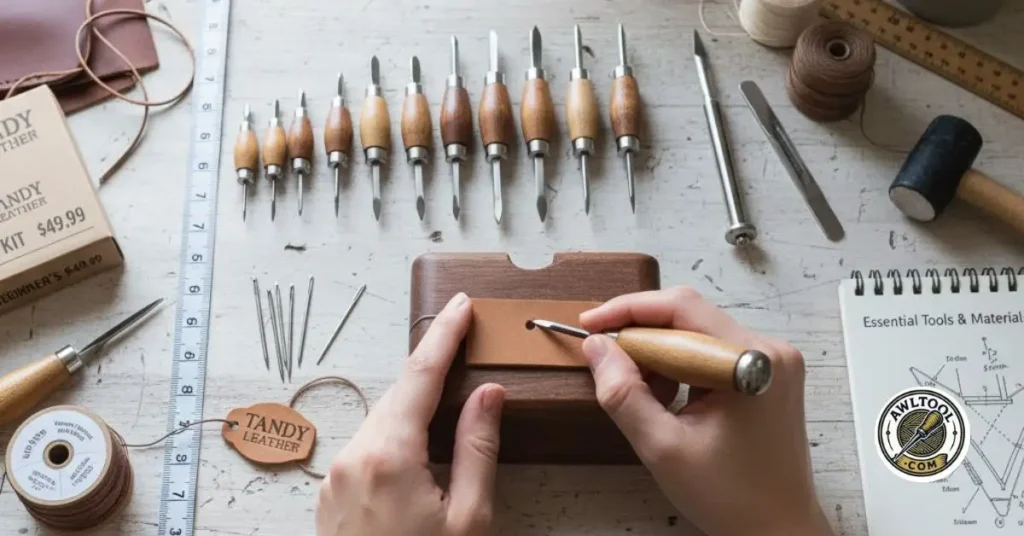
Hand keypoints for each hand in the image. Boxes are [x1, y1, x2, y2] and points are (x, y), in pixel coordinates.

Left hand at [316, 293, 504, 535]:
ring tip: (449, 411)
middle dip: (432, 371)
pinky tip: (418, 452)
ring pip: (382, 421)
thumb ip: (478, 448)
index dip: (444, 335)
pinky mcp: (329, 495)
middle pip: (399, 395)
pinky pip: (368, 448)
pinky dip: (395, 437)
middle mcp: (352, 455)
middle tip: (463, 344)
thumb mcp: (468, 518)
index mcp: (388, 454)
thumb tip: (487, 395)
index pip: (421, 375)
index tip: (461, 307)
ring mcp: (334, 476)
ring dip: (414, 408)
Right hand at [579, 287, 833, 535]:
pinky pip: (711, 352)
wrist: (778, 531)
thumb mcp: (662, 448)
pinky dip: (680, 367)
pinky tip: (667, 398)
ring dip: (659, 355)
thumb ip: (623, 393)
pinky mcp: (767, 373)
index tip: (589, 324)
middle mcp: (768, 350)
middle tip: (607, 364)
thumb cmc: (730, 497)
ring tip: (642, 394)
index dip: (628, 309)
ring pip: (696, 334)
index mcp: (750, 361)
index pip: (680, 307)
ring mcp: (772, 361)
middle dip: (641, 338)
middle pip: (688, 317)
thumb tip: (596, 347)